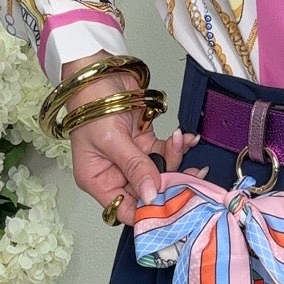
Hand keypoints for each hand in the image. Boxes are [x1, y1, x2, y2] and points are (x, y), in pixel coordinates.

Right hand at [59, 61, 206, 222]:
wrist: (100, 72)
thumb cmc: (92, 104)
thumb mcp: (111, 141)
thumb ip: (135, 167)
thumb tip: (151, 195)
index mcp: (98, 180)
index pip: (125, 209)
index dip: (149, 212)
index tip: (173, 207)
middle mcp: (114, 172)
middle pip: (148, 191)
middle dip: (170, 183)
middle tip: (192, 176)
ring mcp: (130, 158)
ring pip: (160, 171)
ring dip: (176, 160)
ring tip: (182, 143)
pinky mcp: (143, 141)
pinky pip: (163, 151)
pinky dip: (176, 145)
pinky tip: (184, 137)